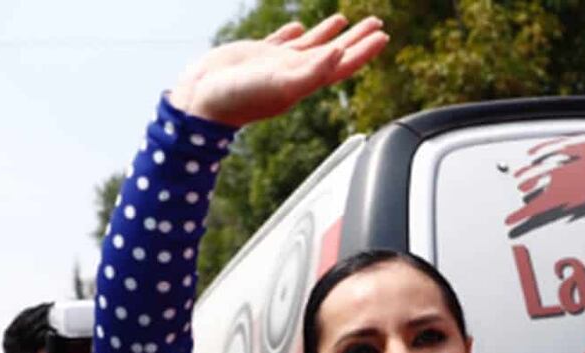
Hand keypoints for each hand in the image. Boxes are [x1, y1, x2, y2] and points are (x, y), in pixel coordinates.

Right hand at [169, 14, 387, 126]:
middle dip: (356, 38)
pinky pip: (281, 42)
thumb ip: (312, 71)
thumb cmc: (238, 98)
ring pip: (310, 45)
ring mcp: (275, 64)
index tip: (382, 35)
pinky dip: (294, 34)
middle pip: (333, 53)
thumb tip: (340, 54)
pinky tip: (300, 27)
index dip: (364, 51)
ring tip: (345, 19)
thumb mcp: (280, 84)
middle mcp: (294, 73)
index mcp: (303, 81)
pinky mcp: (256, 56)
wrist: (202, 101)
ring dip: (329, 33)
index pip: (342, 64)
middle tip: (375, 22)